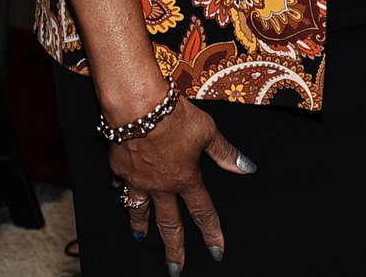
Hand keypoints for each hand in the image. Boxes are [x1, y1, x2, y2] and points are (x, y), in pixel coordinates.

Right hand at [106, 97, 255, 271]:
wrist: (138, 105)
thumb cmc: (174, 115)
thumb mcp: (207, 131)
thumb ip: (224, 152)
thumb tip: (246, 167)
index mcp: (185, 179)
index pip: (202, 212)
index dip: (211, 233)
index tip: (217, 251)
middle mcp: (162, 186)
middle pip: (169, 223)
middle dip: (173, 248)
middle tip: (175, 269)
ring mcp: (138, 179)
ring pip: (140, 210)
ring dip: (141, 226)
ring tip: (140, 238)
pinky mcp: (120, 167)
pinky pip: (122, 185)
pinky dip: (123, 191)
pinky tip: (122, 192)